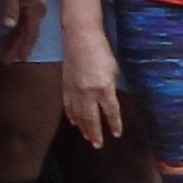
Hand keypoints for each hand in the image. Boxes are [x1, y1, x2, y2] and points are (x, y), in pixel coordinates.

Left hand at [0, 0, 46, 58]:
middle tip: (6, 60)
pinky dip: (15, 30)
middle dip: (18, 48)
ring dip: (15, 40)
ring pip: (25, 29)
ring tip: (4, 51)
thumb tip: (8, 26)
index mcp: (36, 10)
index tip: (14, 60)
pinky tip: (7, 35)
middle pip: (28, 35)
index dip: (22, 48)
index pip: (30, 35)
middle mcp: (38, 12)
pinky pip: (23, 22)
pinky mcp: (29, 4)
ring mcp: (34, 8)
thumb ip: (9, 8)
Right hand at [61, 29, 125, 152]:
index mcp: (104, 87)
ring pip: (78, 114)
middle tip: (97, 144)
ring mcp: (74, 90)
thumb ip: (110, 87)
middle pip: (92, 118)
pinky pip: (68, 105)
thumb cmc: (101, 51)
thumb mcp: (113, 70)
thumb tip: (108, 99)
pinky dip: (72, 115)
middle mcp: (88, 92)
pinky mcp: (65, 85)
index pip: (110, 111)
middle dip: (95, 133)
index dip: (114, 124)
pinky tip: (74, 122)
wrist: (80, 38)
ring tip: (88, 137)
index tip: (116, 134)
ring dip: (83, 128)